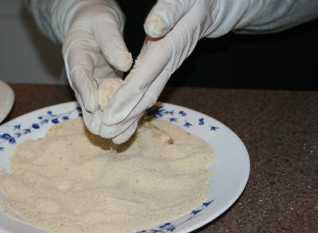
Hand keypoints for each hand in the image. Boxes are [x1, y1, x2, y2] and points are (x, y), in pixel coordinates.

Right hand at [50, 0, 131, 133]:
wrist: (93, 25)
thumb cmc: (96, 21)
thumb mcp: (104, 23)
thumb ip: (111, 40)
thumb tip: (124, 63)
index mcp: (76, 55)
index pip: (79, 74)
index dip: (85, 90)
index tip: (92, 105)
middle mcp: (82, 74)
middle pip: (86, 98)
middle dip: (95, 116)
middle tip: (105, 131)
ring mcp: (93, 84)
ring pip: (97, 107)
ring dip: (107, 122)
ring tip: (118, 136)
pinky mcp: (105, 88)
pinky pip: (110, 105)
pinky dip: (118, 116)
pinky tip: (127, 130)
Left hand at [101, 0, 269, 142]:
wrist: (210, 9)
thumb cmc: (194, 2)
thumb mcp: (182, 0)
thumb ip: (168, 13)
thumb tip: (152, 28)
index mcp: (167, 48)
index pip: (144, 78)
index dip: (126, 98)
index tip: (110, 116)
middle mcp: (167, 63)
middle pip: (146, 95)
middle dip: (126, 116)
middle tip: (107, 133)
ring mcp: (167, 68)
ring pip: (148, 98)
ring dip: (132, 117)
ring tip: (115, 134)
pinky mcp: (164, 69)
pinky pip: (150, 91)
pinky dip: (138, 107)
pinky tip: (127, 118)